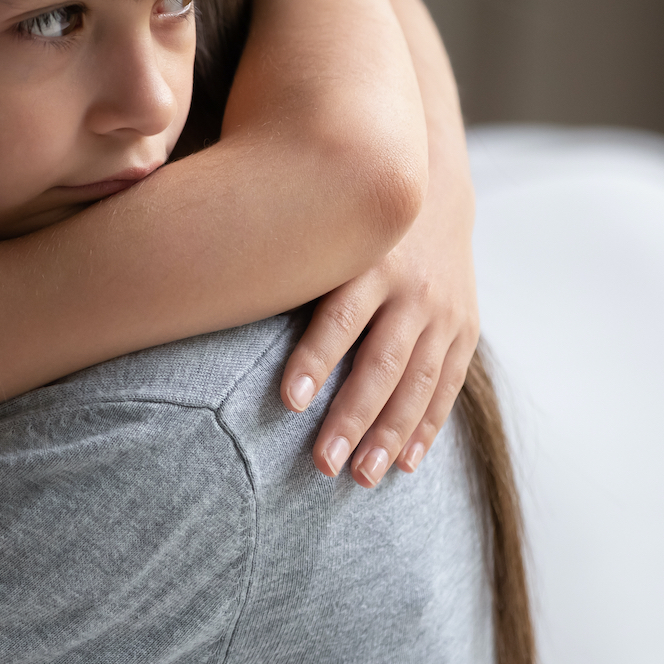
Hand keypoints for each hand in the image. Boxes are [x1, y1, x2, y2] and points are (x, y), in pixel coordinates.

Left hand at [281, 133, 478, 488]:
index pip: (340, 315)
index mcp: (369, 259)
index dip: (316, 358)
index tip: (289, 400)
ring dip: (390, 435)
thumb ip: (275, 249)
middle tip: (322, 464)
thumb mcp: (318, 220)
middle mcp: (411, 287)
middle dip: (352, 416)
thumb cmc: (345, 213)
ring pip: (417, 382)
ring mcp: (442, 310)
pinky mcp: (463, 327)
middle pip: (381, 362)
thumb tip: (199, 276)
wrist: (431, 187)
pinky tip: (405, 465)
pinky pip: (445, 385)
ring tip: (361, 476)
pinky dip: (427, 427)